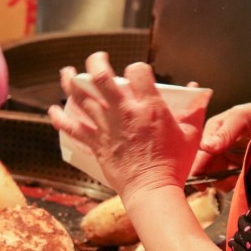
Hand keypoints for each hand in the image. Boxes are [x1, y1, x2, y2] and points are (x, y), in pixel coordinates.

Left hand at [48, 52, 205, 200]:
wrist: (152, 190)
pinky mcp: (96, 144)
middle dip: (96, 62)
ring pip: (83, 98)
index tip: (135, 74)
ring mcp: (107, 128)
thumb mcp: (190, 133)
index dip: (135, 68)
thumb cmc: (172, 165)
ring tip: (67, 73)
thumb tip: (197, 91)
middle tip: (96, 59)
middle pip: (102, 78)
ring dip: (72, 83)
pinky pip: (73, 128)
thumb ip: (194, 109)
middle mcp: (125, 112)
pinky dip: (61, 118)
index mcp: (150, 106)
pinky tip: (53, 110)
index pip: (137, 71)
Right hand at [189, 101, 250, 190]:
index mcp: (212, 131)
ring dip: (222, 182)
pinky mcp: (237, 167)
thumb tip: (206, 148)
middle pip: (204, 167)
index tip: (203, 184)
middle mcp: (216, 145)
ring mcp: (226, 157)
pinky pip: (227, 180)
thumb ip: (225, 132)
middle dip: (212, 177)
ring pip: (214, 176)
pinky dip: (231, 183)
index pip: (200, 152)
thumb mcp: (242, 117)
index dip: (198, 168)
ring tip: (236, 180)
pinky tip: (239, 180)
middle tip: (226, 183)